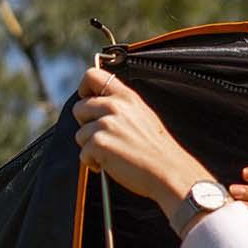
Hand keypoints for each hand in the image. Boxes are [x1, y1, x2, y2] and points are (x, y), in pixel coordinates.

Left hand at [74, 67, 208, 219]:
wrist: (168, 170)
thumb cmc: (157, 149)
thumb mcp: (142, 114)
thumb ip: (121, 105)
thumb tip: (97, 104)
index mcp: (126, 96)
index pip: (92, 76)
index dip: (84, 90)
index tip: (88, 102)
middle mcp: (115, 106)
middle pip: (79, 107)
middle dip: (86, 125)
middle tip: (104, 137)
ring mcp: (106, 124)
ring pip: (80, 133)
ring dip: (91, 146)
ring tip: (111, 153)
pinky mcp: (99, 143)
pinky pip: (83, 153)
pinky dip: (92, 162)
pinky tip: (110, 164)